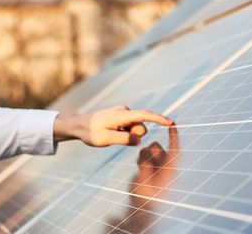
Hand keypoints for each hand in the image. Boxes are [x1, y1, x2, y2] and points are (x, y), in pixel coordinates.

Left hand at [54, 105, 173, 146]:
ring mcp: (124, 114)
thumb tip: (139, 139)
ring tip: (111, 135)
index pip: (144, 116)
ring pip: (136, 129)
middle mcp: (124, 111)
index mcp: (121, 115)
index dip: (159, 119)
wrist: (79, 125)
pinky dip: (125, 133)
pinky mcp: (122, 117)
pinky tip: (112, 133)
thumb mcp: (104, 139)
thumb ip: (122, 139)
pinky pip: (131, 128)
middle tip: (115, 138)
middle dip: (134, 136)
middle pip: (141, 127)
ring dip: (128, 135)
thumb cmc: (90, 132)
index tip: (171, 123)